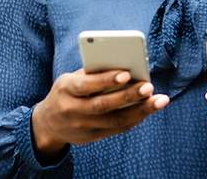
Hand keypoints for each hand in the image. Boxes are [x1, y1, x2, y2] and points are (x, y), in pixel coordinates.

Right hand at [32, 69, 168, 160]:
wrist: (47, 123)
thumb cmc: (66, 92)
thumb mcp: (70, 79)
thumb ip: (92, 74)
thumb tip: (124, 67)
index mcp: (65, 89)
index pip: (86, 85)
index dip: (106, 80)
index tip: (126, 73)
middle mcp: (72, 110)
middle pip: (103, 105)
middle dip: (128, 96)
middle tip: (149, 87)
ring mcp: (82, 127)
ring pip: (114, 121)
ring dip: (139, 111)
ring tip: (159, 100)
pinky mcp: (91, 138)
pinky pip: (116, 130)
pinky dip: (133, 119)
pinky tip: (147, 110)